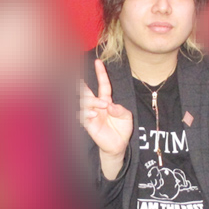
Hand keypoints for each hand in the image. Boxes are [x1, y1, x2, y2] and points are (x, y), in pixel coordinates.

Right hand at [79, 59, 132, 178]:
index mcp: (107, 101)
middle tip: (97, 97)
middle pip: (86, 92)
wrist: (119, 146)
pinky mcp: (88, 124)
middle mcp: (97, 106)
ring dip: (91, 102)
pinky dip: (87, 113)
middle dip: (84, 88)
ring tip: (101, 108)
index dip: (101, 74)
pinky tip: (94, 115)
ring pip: (83, 102)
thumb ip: (120, 110)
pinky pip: (82, 115)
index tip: (98, 62)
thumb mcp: (127, 117)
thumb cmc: (122, 130)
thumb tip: (109, 105)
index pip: (103, 85)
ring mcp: (91, 114)